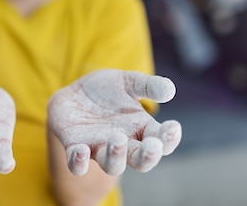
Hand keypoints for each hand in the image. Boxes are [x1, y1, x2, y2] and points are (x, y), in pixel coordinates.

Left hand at [47, 69, 180, 175]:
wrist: (73, 93)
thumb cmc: (105, 91)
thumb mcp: (128, 82)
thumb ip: (147, 86)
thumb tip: (170, 90)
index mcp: (141, 129)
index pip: (162, 142)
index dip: (169, 138)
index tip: (173, 126)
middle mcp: (123, 144)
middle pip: (140, 161)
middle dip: (148, 156)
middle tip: (152, 145)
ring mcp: (98, 148)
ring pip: (112, 165)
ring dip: (116, 157)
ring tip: (117, 139)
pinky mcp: (74, 147)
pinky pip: (77, 164)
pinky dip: (79, 162)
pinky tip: (81, 150)